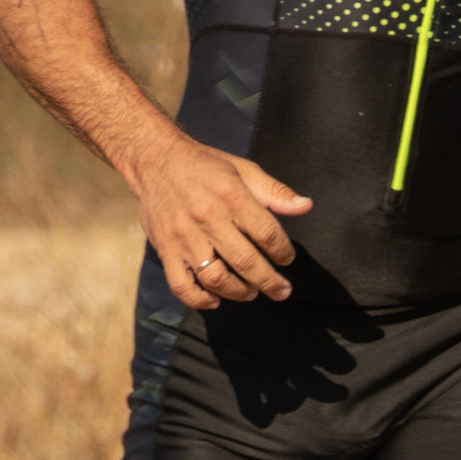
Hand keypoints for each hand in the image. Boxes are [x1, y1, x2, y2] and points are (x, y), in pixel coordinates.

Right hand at [133, 143, 311, 308]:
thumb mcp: (243, 169)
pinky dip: (200, 300)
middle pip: (245, 261)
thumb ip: (274, 192)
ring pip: (216, 278)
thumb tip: (306, 206)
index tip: (287, 259)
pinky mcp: (165, 249)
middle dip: (269, 282)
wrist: (154, 160)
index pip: (266, 233)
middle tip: (281, 291)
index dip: (282, 252)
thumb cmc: (204, 166)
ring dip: (239, 292)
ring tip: (251, 292)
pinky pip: (182, 285)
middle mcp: (207, 217)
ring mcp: (184, 236)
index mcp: (231, 195)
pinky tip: (215, 300)